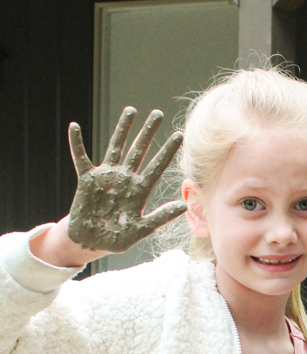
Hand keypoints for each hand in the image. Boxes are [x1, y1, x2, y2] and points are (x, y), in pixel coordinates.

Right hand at [67, 107, 184, 251]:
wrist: (92, 242)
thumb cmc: (118, 238)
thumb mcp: (142, 229)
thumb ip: (160, 217)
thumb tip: (183, 205)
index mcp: (140, 191)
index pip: (157, 167)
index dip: (167, 151)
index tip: (179, 135)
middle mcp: (125, 179)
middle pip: (139, 151)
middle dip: (148, 133)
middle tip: (158, 113)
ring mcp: (106, 177)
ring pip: (116, 147)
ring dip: (123, 129)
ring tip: (131, 111)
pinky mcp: (86, 179)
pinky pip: (80, 158)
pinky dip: (76, 143)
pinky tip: (75, 127)